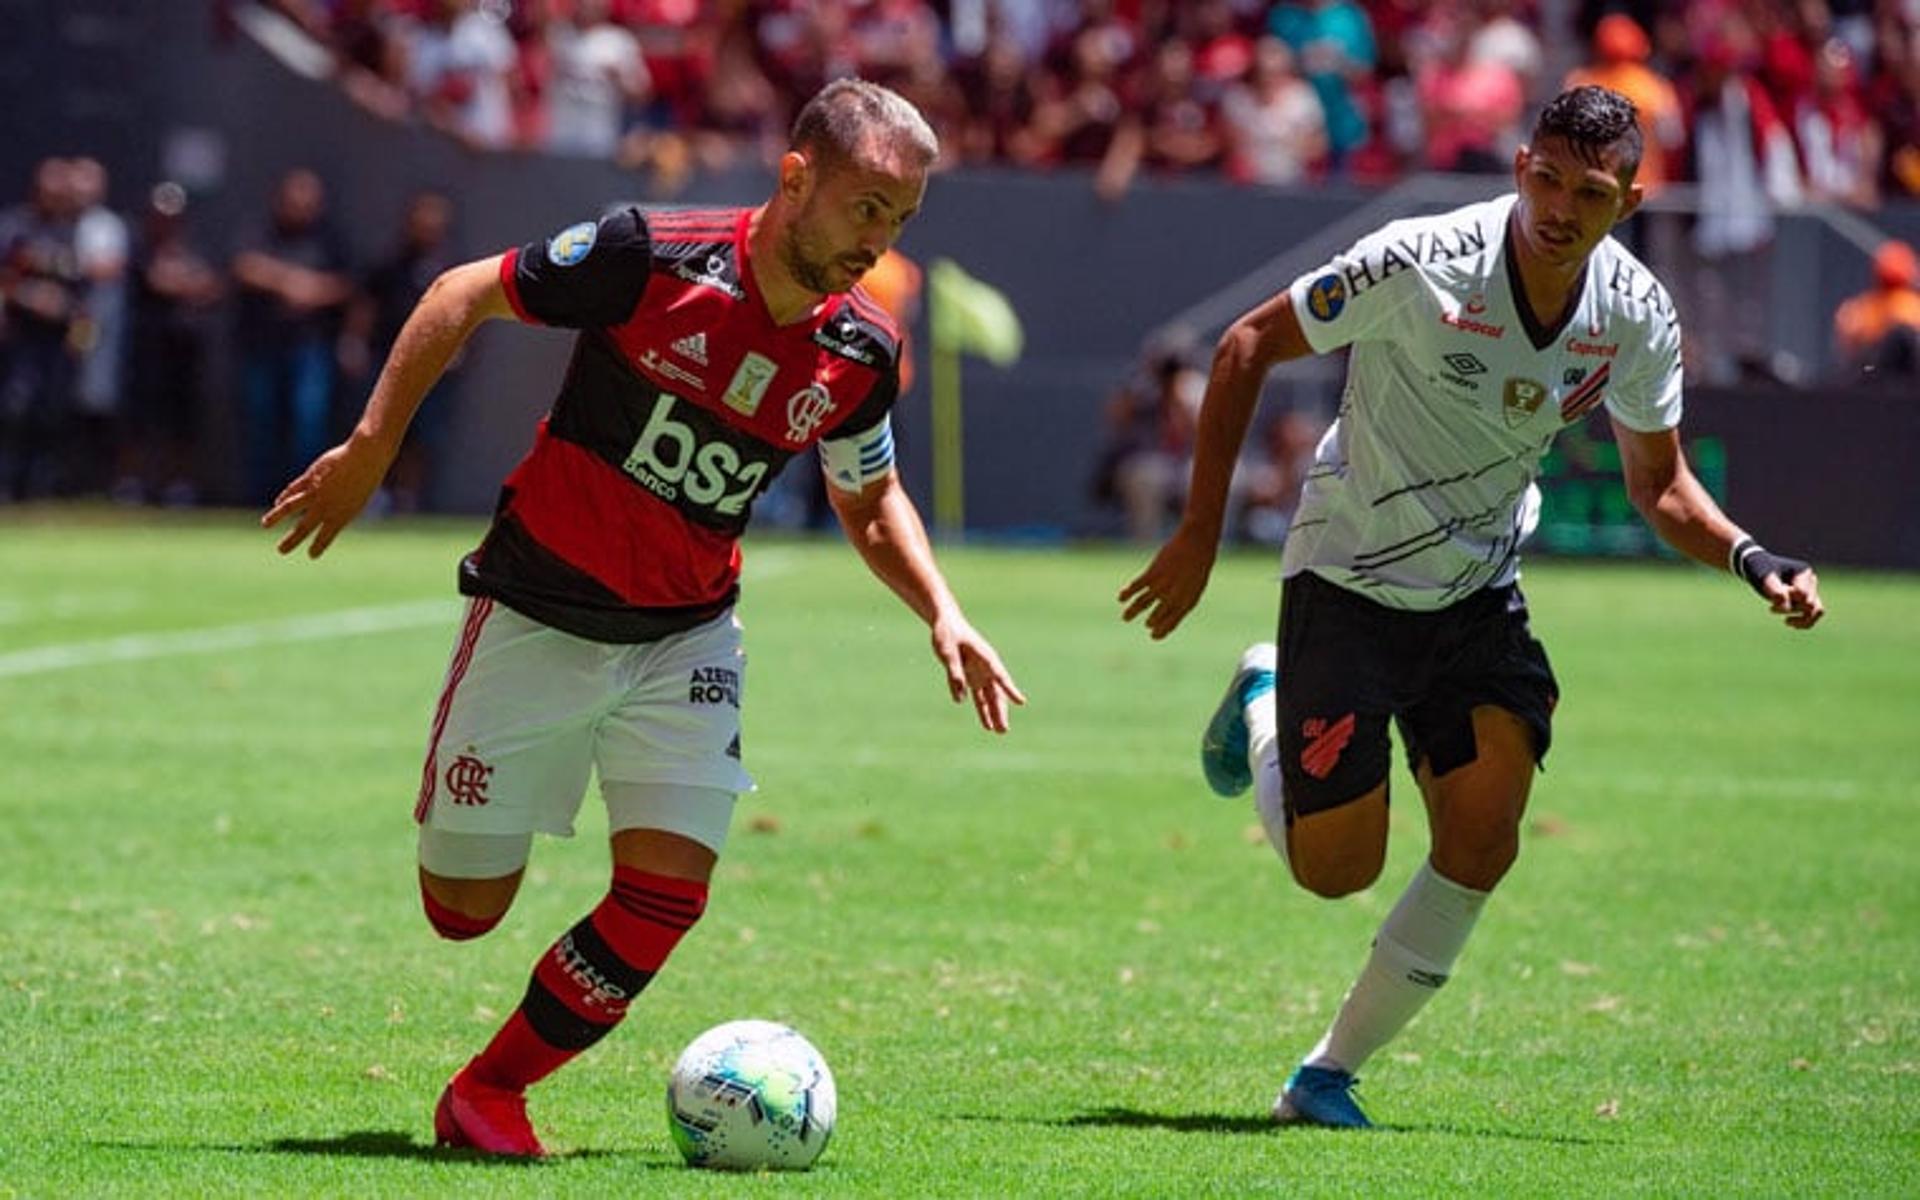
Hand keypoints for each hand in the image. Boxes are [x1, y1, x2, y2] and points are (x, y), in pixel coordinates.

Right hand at [260, 435, 392, 557]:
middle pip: (304, 527)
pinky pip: (293, 489)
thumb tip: (322, 514)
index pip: (327, 535)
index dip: (319, 546)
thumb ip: (340, 509)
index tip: (311, 555)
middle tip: (281, 550)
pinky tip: (277, 502)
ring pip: (291, 506)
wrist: (366, 458)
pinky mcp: (310, 477)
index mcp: (342, 515)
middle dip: (292, 540)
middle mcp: (327, 506)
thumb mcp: (357, 499)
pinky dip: (284, 496)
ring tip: (265, 525)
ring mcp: (317, 491)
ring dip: (276, 517)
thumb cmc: (366, 479)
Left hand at [930, 614, 1025, 732]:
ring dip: (993, 713)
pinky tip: (986, 724)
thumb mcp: (947, 652)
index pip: (1000, 676)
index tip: (1021, 702)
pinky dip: (982, 710)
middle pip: (995, 693)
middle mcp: (985, 667)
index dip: (1010, 689)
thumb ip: (954, 673)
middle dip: (1000, 712)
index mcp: (985, 657)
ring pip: (989, 697)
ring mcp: (979, 673)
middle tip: (1004, 730)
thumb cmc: (947, 634)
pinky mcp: (970, 676)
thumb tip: (960, 699)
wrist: (945, 624)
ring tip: (998, 731)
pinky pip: (977, 696)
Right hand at [1117, 522, 1217, 638]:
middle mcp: (1173, 596)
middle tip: (1147, 624)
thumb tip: (1166, 609)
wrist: (1196, 543)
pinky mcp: (1153, 573)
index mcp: (1186, 601)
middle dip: (1152, 621)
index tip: (1154, 635)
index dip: (1162, 630)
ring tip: (1125, 618)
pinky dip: (1127, 592)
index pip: (1172, 621)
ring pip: (1142, 603)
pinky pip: (1136, 586)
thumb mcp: (1195, 585)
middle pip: (1157, 614)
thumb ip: (1181, 598)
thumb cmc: (1198, 565)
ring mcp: (1162, 585)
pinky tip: (1120, 598)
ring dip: (1132, 612)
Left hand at [1733, 539, 1824, 629]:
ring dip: (1802, 620)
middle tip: (1772, 607)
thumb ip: (1774, 589)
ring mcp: (1810, 591)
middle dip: (1791, 608)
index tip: (1774, 594)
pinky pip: (1814, 615)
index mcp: (1803, 572)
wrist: (1759, 569)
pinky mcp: (1806, 601)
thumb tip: (1786, 606)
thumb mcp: (1764, 577)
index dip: (1788, 598)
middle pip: (1809, 603)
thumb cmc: (1761, 570)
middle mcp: (1810, 581)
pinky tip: (1790, 623)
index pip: (1802, 593)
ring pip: (1817, 611)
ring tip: (1786, 622)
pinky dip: (1805, 623)